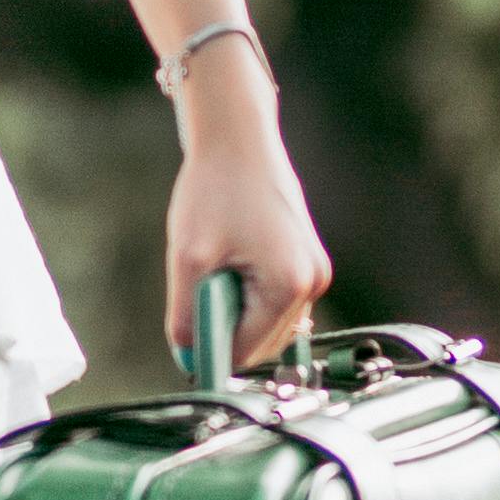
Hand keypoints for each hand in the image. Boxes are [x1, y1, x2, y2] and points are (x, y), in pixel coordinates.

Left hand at [163, 36, 330, 370]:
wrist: (236, 138)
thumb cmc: (215, 188)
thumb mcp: (190, 258)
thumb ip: (189, 317)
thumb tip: (190, 360)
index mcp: (290, 284)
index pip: (248, 350)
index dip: (212, 349)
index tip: (186, 340)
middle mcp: (312, 281)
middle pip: (262, 340)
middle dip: (226, 324)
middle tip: (203, 284)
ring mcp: (313, 270)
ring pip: (267, 321)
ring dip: (236, 307)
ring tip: (218, 264)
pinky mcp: (305, 259)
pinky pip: (273, 298)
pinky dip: (247, 291)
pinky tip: (230, 258)